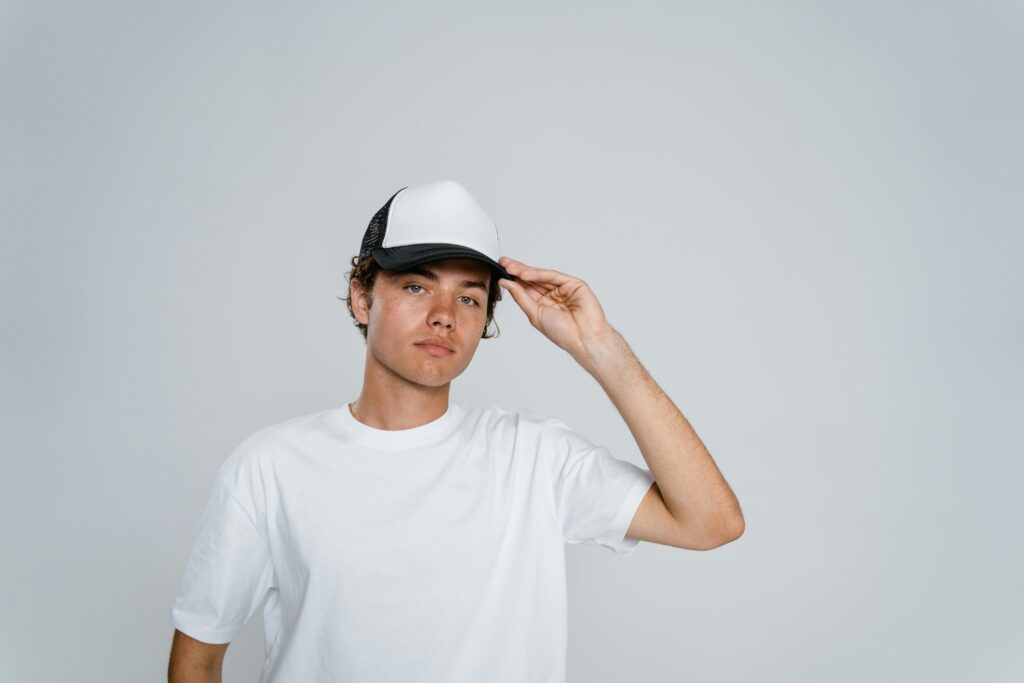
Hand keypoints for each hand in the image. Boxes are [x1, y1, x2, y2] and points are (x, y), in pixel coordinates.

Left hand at [497, 256, 613, 358]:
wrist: (583, 339)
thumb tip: (506, 283)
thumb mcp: (534, 314)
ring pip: (541, 276)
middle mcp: (553, 294)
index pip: (526, 288)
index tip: (500, 271)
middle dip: (517, 271)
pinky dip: (539, 274)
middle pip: (532, 279)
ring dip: (525, 271)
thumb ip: (521, 297)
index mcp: (543, 303)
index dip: (513, 279)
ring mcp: (564, 288)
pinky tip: (525, 274)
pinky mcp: (574, 284)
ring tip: (510, 267)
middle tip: (503, 263)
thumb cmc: (563, 333)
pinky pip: (553, 276)